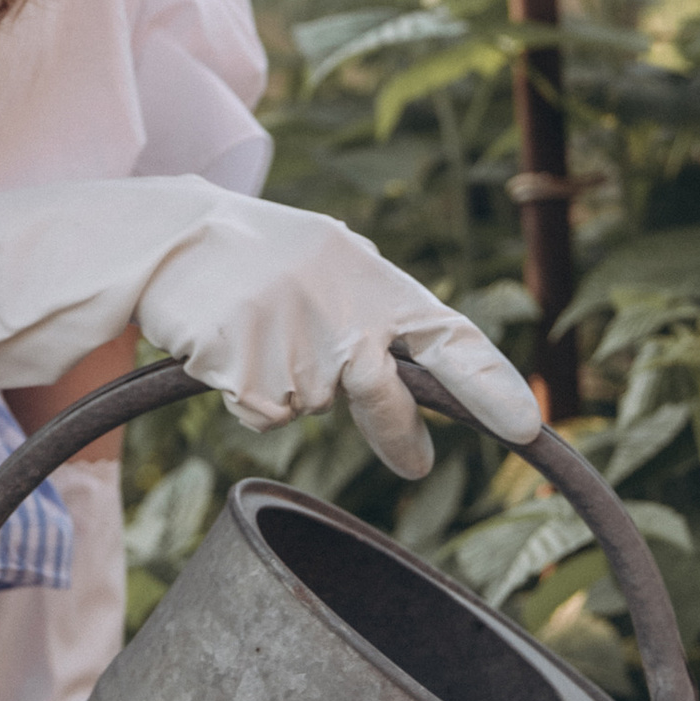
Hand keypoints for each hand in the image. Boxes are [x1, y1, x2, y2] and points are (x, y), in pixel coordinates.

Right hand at [139, 204, 537, 475]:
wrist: (173, 235)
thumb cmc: (262, 253)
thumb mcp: (331, 262)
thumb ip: (377, 316)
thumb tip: (415, 399)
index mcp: (375, 281)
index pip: (450, 337)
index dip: (490, 384)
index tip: (526, 425)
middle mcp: (343, 313)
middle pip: (384, 399)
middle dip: (398, 434)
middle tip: (415, 464)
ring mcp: (293, 342)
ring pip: (308, 407)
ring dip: (286, 387)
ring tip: (258, 330)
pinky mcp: (243, 369)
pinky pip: (262, 414)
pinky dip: (245, 395)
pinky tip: (228, 346)